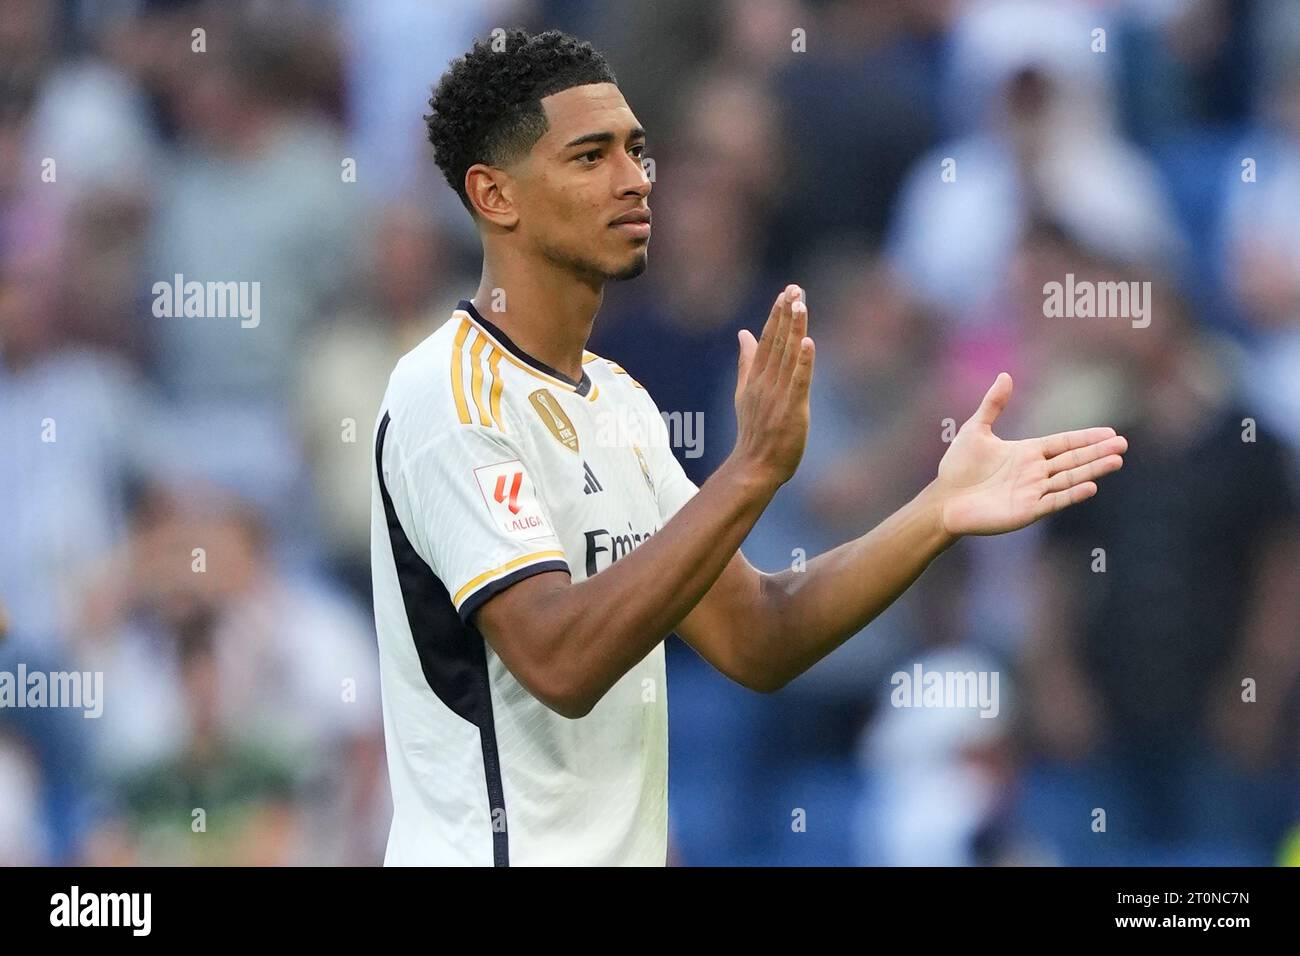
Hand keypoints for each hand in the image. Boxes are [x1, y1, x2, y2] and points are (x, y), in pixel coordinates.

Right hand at [731, 284, 814, 490]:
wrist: (754, 466)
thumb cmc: (754, 432)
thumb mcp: (745, 392)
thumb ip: (746, 362)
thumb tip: (744, 332)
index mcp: (755, 378)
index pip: (767, 340)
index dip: (777, 315)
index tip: (785, 292)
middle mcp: (765, 383)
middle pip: (777, 342)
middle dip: (786, 314)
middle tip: (794, 288)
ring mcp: (778, 396)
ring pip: (787, 356)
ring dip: (794, 329)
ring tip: (800, 304)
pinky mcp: (792, 410)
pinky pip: (798, 382)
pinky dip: (803, 362)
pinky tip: (808, 342)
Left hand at [935, 372, 1126, 535]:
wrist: (944, 500)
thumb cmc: (957, 467)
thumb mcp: (975, 430)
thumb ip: (993, 404)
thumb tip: (1005, 375)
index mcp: (1027, 452)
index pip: (1064, 443)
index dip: (1087, 438)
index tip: (1111, 433)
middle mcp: (1035, 472)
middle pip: (1073, 459)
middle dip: (1098, 452)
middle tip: (1123, 445)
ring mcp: (1033, 491)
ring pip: (1070, 478)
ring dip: (1093, 470)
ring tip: (1116, 461)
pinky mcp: (1027, 510)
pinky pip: (1054, 501)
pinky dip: (1072, 494)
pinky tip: (1090, 486)